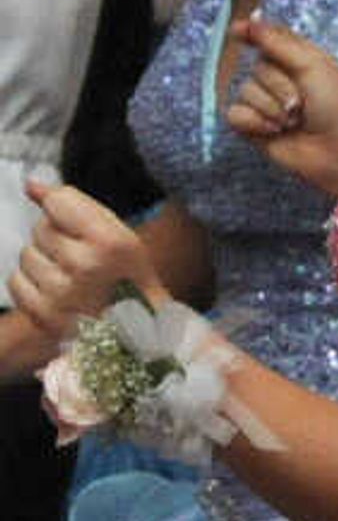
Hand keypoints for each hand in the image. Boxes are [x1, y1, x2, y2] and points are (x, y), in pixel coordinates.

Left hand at [11, 177, 158, 330]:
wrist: (139, 337)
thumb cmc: (130, 280)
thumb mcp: (118, 236)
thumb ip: (75, 205)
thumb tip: (31, 184)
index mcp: (112, 242)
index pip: (58, 202)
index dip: (67, 211)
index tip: (84, 229)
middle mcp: (86, 266)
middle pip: (41, 228)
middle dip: (58, 239)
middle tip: (86, 262)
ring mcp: (62, 292)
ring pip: (26, 255)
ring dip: (44, 263)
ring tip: (71, 280)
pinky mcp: (42, 315)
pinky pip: (15, 282)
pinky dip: (32, 285)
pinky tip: (57, 294)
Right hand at [225, 16, 337, 191]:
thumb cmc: (337, 107)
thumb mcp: (314, 67)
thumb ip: (280, 43)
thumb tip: (252, 20)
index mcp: (300, 61)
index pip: (269, 39)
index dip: (252, 33)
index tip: (237, 30)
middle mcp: (281, 79)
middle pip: (258, 67)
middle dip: (279, 86)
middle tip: (301, 103)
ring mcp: (266, 103)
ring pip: (245, 90)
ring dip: (271, 107)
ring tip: (294, 121)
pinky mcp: (253, 126)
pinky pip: (235, 114)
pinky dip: (255, 122)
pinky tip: (274, 132)